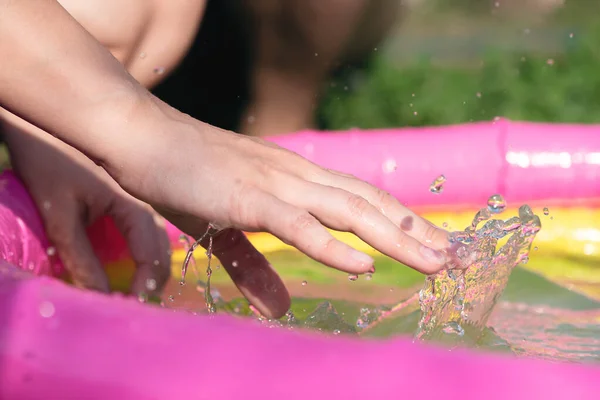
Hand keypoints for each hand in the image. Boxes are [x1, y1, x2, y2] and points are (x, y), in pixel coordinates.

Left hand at [2, 114, 170, 297]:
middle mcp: (143, 207)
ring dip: (149, 273)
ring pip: (156, 246)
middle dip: (153, 284)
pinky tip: (127, 272)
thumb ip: (81, 258)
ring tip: (134, 295)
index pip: (153, 256)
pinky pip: (143, 239)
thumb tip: (99, 297)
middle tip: (134, 309)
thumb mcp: (60, 216)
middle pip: (163, 253)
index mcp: (134, 207)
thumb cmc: (49, 165)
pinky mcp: (124, 205)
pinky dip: (140, 260)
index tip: (131, 309)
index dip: (146, 287)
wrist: (39, 129)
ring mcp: (137, 205)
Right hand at [102, 97, 453, 317]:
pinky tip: (364, 263)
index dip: (398, 220)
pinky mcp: (247, 198)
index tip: (431, 242)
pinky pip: (297, 224)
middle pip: (368, 203)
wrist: (143, 137)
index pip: (360, 198)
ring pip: (347, 210)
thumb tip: (279, 309)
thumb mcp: (226, 229)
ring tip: (432, 261)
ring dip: (393, 237)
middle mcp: (296, 176)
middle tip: (452, 256)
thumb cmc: (185, 176)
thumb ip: (254, 268)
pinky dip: (332, 245)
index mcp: (295, 179)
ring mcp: (274, 184)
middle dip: (413, 230)